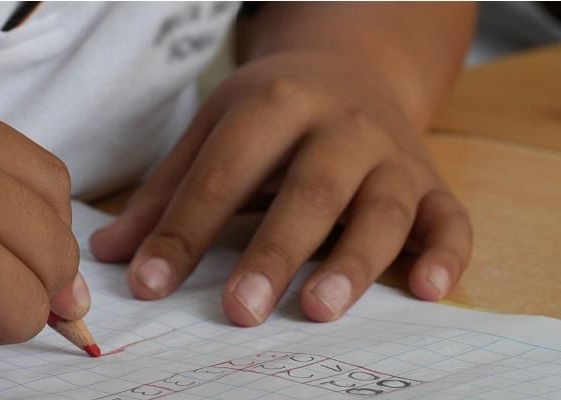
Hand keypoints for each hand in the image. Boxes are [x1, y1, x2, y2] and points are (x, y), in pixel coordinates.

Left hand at [90, 52, 471, 325]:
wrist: (353, 70)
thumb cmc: (273, 113)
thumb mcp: (214, 131)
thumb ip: (166, 194)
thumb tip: (110, 255)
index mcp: (275, 105)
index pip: (223, 174)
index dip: (184, 232)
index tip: (148, 286)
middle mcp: (341, 126)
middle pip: (310, 190)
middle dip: (274, 252)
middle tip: (240, 311)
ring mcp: (393, 155)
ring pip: (382, 209)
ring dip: (354, 261)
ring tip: (318, 309)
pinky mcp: (431, 182)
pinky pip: (450, 219)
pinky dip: (446, 255)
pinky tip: (428, 291)